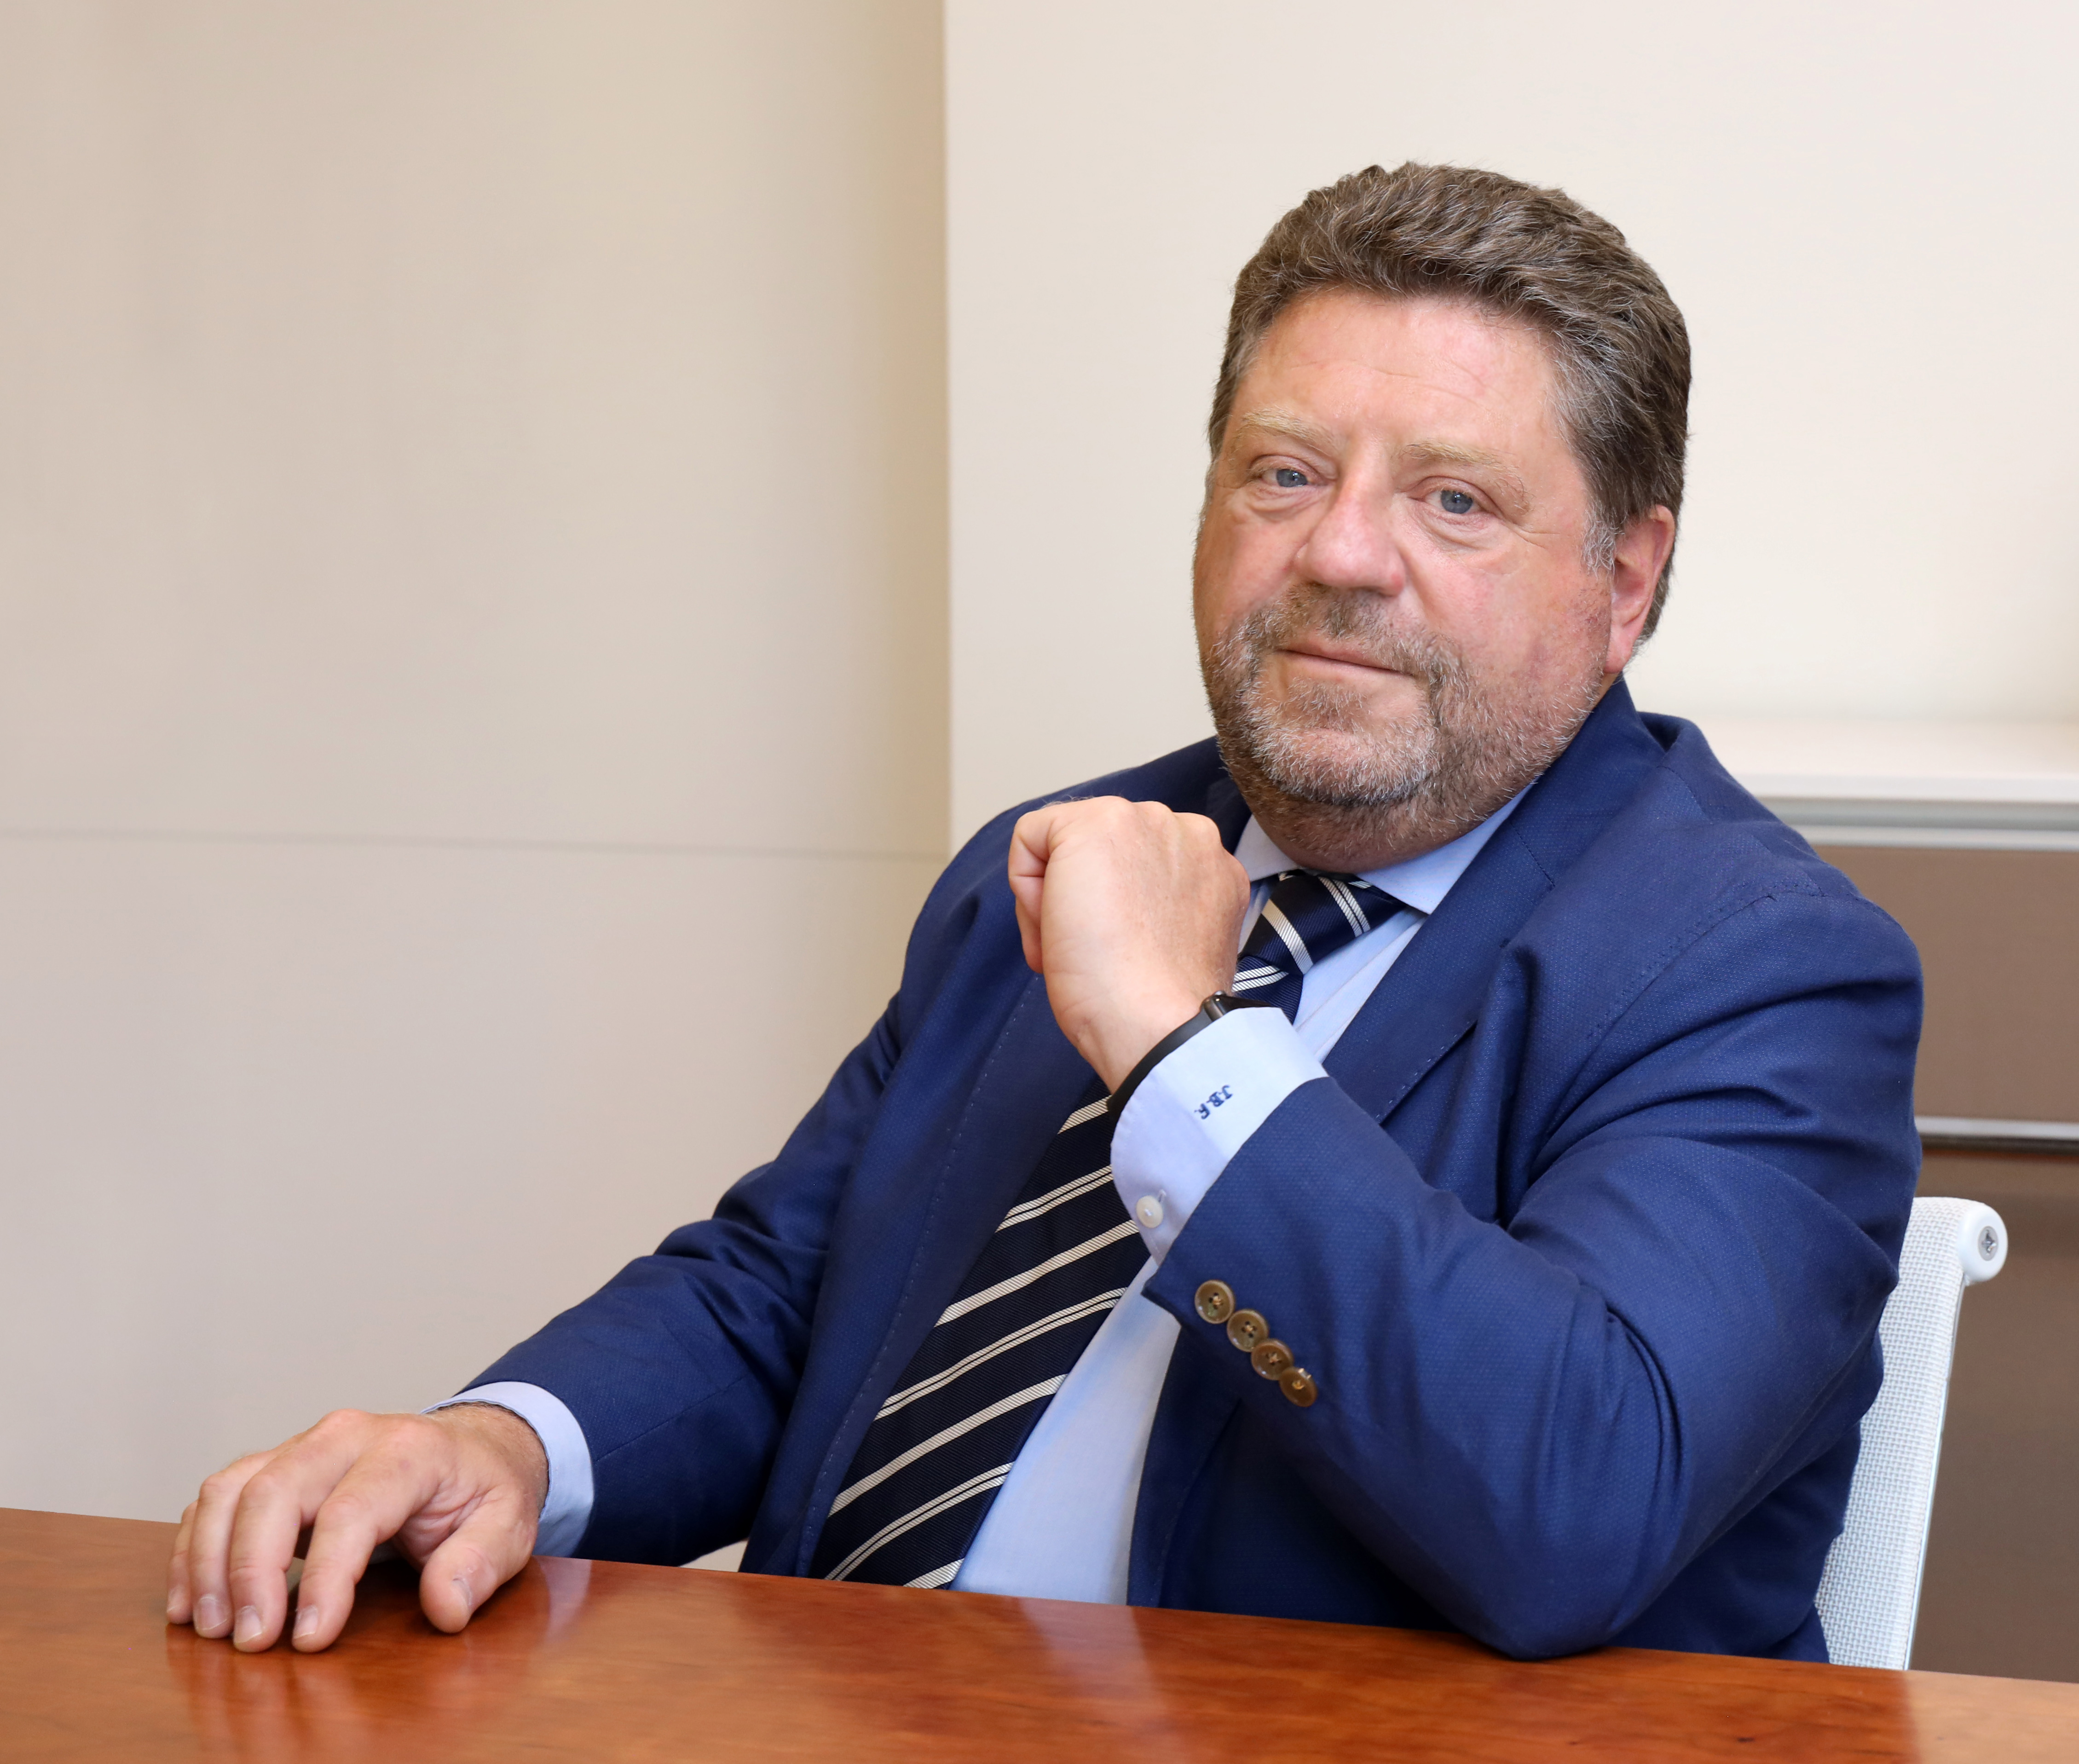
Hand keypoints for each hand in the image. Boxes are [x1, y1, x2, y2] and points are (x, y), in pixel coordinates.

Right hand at [166, 1403, 548, 1652]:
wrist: (472, 1449)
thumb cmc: (483, 1489)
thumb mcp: (508, 1525)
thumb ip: (480, 1563)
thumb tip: (445, 1606)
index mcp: (408, 1450)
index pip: (351, 1512)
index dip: (325, 1579)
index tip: (309, 1639)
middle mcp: (347, 1436)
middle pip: (275, 1491)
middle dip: (251, 1570)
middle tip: (250, 1641)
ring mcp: (305, 1444)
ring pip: (231, 1487)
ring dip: (209, 1559)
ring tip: (212, 1628)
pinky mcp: (277, 1463)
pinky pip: (218, 1495)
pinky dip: (195, 1545)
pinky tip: (192, 1600)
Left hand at [1008, 798, 1250, 1087]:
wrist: (1157, 1023)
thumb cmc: (1158, 1005)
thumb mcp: (1172, 938)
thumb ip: (1154, 905)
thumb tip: (1108, 902)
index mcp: (1208, 863)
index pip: (1134, 863)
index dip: (1108, 910)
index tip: (1111, 953)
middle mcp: (1184, 830)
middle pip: (1098, 848)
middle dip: (1080, 896)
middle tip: (1086, 953)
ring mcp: (1144, 820)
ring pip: (1065, 842)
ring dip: (1056, 894)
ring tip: (1073, 947)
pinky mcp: (1096, 823)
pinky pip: (1031, 835)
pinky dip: (1024, 883)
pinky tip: (1052, 929)